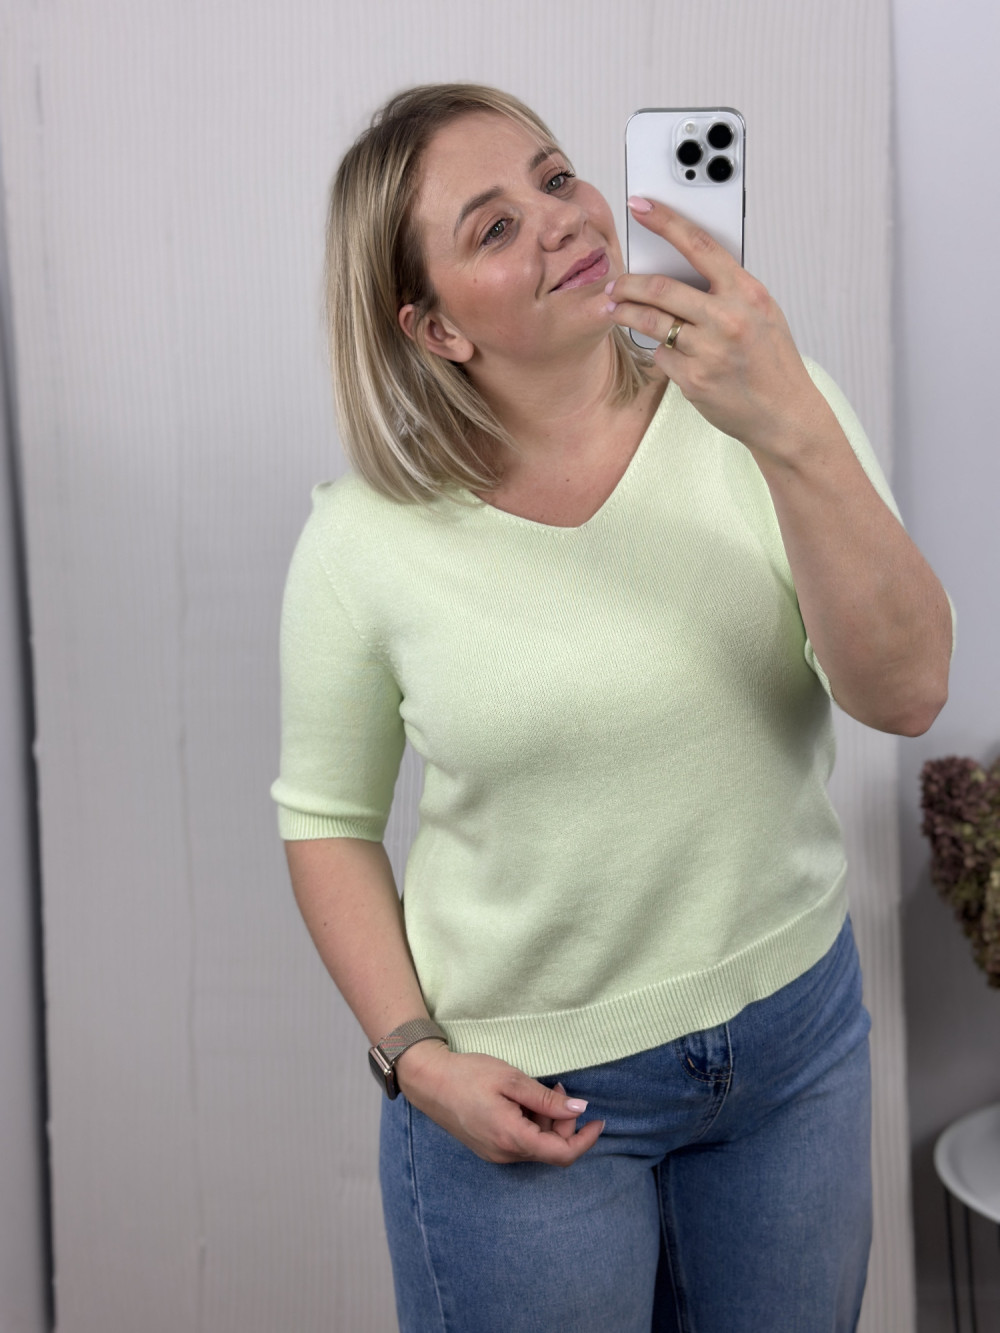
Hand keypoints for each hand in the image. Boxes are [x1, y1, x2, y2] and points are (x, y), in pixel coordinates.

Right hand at [394, 1040, 604, 1165]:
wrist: (429, 1082)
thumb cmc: (469, 1075)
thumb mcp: (512, 1080)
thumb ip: (546, 1100)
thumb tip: (579, 1109)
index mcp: (513, 1138)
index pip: (562, 1154)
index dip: (585, 1140)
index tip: (599, 1121)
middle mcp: (505, 1154)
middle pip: (551, 1149)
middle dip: (564, 1122)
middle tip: (559, 1088)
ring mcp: (495, 1153)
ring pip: (537, 1145)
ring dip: (548, 1122)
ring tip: (543, 1089)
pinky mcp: (489, 1147)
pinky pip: (521, 1143)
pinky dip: (532, 1125)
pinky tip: (525, 1101)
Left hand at [605, 197, 828, 460]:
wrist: (784, 414)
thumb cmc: (772, 360)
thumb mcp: (762, 313)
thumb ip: (728, 289)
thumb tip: (685, 268)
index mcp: (747, 292)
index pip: (699, 244)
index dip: (666, 221)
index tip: (640, 206)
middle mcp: (727, 318)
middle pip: (660, 288)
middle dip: (629, 283)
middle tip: (615, 283)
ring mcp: (708, 351)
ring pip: (651, 322)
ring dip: (627, 313)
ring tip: (617, 309)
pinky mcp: (693, 380)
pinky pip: (661, 356)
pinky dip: (659, 351)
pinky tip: (667, 353)